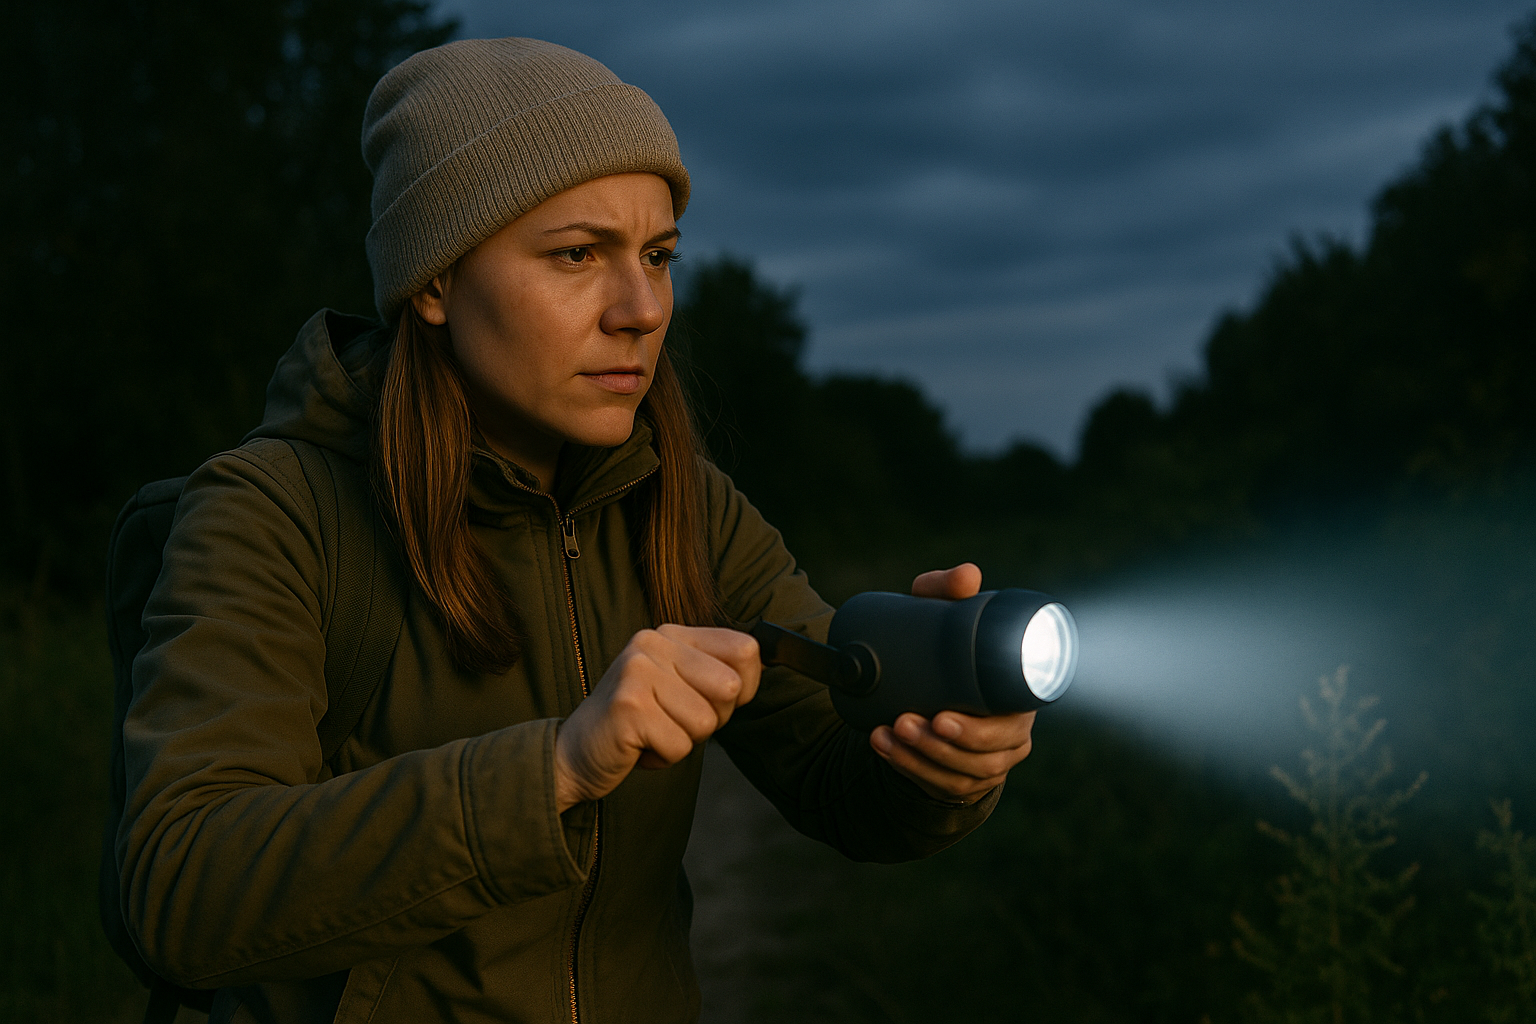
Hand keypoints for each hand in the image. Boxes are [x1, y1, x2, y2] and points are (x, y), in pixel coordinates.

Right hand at [554, 625, 759, 810]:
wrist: (576, 752)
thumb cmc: (638, 722)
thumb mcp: (679, 686)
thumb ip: (714, 673)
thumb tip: (755, 674)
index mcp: (672, 634)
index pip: (745, 650)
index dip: (744, 687)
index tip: (712, 701)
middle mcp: (653, 643)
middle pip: (729, 688)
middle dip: (712, 719)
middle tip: (673, 721)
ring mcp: (638, 671)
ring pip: (706, 722)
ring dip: (683, 740)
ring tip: (652, 732)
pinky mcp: (629, 706)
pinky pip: (680, 746)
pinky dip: (664, 757)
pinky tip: (639, 745)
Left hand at [868, 563, 1036, 804]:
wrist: (930, 691)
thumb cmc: (944, 651)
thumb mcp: (940, 619)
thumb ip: (948, 592)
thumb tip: (968, 575)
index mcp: (1017, 699)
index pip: (1014, 722)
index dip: (982, 728)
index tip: (941, 715)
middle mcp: (1011, 735)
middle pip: (987, 754)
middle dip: (942, 745)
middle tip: (903, 721)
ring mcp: (989, 763)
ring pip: (963, 775)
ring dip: (921, 758)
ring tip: (888, 734)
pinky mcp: (963, 779)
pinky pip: (941, 785)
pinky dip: (909, 769)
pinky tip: (883, 749)